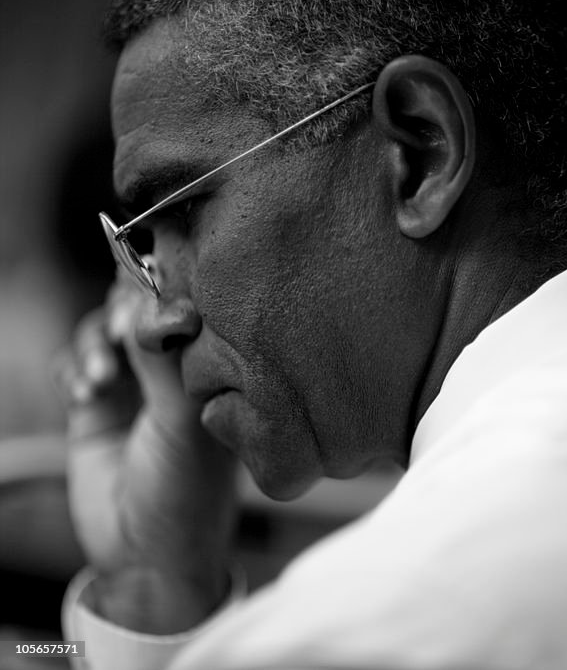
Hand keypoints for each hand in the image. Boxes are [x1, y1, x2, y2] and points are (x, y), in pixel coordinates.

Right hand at [55, 271, 237, 632]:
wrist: (146, 556)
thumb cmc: (187, 497)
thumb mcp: (183, 424)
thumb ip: (166, 365)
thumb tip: (153, 303)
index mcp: (216, 370)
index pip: (192, 306)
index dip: (167, 288)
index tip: (148, 285)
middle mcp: (178, 373)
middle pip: (142, 308)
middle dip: (124, 311)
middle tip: (120, 331)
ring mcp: (136, 388)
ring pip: (106, 332)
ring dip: (96, 343)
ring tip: (101, 377)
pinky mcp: (97, 407)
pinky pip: (77, 363)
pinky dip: (75, 367)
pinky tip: (85, 391)